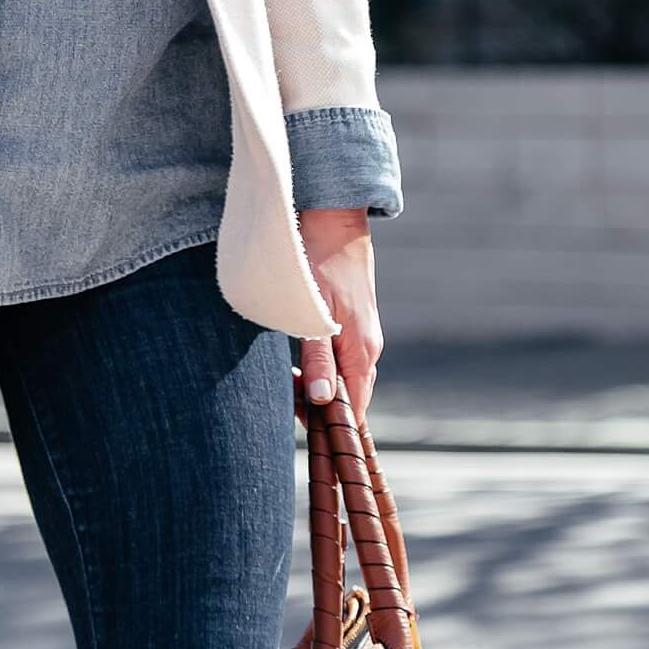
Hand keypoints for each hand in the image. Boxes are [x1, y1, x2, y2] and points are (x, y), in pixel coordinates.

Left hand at [295, 207, 383, 422]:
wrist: (332, 217)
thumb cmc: (320, 260)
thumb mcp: (315, 311)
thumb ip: (320, 357)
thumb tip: (323, 401)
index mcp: (361, 350)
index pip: (353, 406)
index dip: (331, 425)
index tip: (303, 431)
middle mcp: (364, 346)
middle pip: (346, 394)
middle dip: (317, 407)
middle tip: (283, 403)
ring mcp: (358, 333)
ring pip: (339, 375)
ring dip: (314, 384)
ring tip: (283, 383)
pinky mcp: (347, 320)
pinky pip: (335, 356)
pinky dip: (315, 365)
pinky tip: (293, 361)